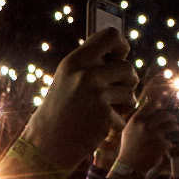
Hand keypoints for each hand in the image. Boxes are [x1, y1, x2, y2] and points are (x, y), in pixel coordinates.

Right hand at [20, 28, 135, 169]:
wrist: (47, 143)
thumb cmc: (61, 110)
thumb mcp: (69, 79)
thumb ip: (91, 64)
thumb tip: (122, 49)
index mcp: (75, 60)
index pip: (111, 35)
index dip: (122, 45)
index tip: (120, 57)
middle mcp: (85, 73)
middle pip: (128, 66)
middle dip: (129, 81)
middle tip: (117, 91)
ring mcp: (95, 93)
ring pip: (130, 90)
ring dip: (125, 101)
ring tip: (108, 109)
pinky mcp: (104, 113)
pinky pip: (125, 112)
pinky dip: (118, 120)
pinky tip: (101, 125)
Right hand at [113, 81, 176, 178]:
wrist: (129, 165)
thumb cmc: (129, 147)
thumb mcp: (129, 130)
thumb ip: (138, 120)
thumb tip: (152, 110)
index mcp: (136, 120)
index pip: (151, 105)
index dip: (160, 100)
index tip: (165, 98)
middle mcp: (144, 125)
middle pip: (164, 115)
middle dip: (171, 116)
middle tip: (174, 118)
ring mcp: (153, 134)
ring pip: (170, 125)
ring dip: (175, 126)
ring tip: (177, 127)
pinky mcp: (161, 144)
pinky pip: (170, 140)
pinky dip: (170, 142)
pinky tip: (169, 144)